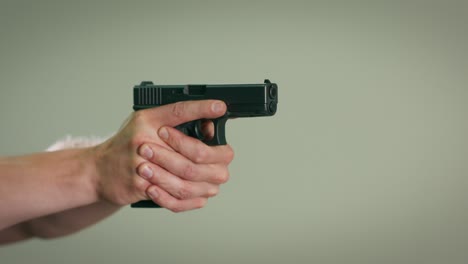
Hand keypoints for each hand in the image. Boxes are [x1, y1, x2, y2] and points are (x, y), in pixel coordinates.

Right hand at [92, 100, 233, 211]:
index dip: (201, 108)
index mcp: (147, 121)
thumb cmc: (126, 145)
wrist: (98, 170)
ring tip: (213, 180)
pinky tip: (200, 196)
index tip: (220, 106)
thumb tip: (209, 126)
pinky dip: (191, 200)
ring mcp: (142, 166)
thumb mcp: (146, 123)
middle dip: (213, 159)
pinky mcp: (140, 187)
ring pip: (188, 179)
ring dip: (206, 182)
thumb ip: (174, 121)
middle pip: (194, 153)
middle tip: (223, 157)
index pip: (179, 110)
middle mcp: (144, 140)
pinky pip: (174, 198)